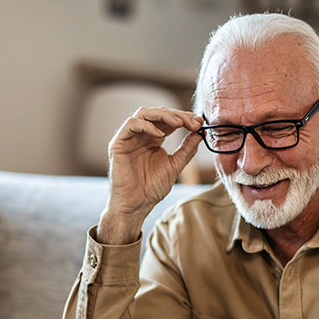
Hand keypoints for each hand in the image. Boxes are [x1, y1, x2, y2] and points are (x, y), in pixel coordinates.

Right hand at [97, 106, 202, 244]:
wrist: (135, 205)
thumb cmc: (151, 188)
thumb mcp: (174, 166)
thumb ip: (186, 150)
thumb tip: (200, 133)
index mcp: (153, 139)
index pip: (169, 121)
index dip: (184, 118)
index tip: (200, 123)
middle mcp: (141, 135)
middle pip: (158, 113)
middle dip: (177, 115)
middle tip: (192, 122)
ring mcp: (129, 138)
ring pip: (144, 113)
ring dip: (163, 115)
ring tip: (179, 123)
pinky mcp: (118, 143)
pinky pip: (130, 125)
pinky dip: (146, 126)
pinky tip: (159, 135)